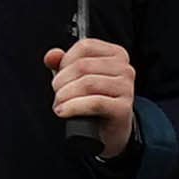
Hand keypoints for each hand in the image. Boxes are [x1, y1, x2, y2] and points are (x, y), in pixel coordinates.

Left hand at [43, 37, 140, 156]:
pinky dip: (73, 107)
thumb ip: (62, 63)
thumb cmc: (94, 100)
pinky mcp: (123, 108)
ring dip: (65, 95)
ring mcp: (126, 88)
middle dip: (62, 81)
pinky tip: (63, 111)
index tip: (59, 75)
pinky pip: (94, 103)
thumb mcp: (77, 78)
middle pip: (83, 66)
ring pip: (87, 84)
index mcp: (116, 54)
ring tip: (59, 103)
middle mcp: (125, 68)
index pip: (85, 47)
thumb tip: (52, 55)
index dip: (65, 61)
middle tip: (57, 93)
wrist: (109, 131)